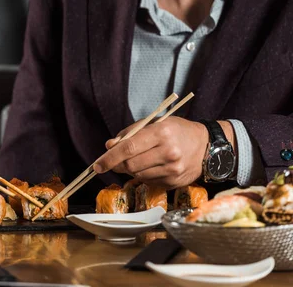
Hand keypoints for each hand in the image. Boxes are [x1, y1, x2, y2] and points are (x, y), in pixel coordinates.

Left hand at [93, 117, 208, 188]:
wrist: (207, 146)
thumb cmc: (177, 131)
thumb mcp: (155, 123)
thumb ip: (130, 133)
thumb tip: (109, 146)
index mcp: (161, 133)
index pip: (128, 148)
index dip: (109, 158)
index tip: (97, 165)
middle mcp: (168, 152)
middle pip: (130, 165)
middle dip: (118, 164)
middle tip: (115, 161)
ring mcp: (172, 169)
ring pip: (137, 175)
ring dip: (131, 169)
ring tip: (139, 159)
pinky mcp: (174, 182)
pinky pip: (148, 181)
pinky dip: (143, 175)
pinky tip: (152, 165)